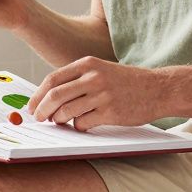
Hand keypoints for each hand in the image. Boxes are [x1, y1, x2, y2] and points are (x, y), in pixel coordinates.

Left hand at [27, 57, 161, 131]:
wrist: (158, 88)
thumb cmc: (126, 81)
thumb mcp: (101, 70)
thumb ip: (77, 79)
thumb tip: (48, 96)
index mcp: (88, 64)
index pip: (52, 79)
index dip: (38, 95)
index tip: (32, 106)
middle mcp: (94, 77)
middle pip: (55, 96)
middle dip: (42, 110)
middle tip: (39, 118)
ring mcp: (102, 95)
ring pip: (66, 111)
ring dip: (59, 120)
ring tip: (61, 122)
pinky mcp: (111, 113)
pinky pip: (83, 123)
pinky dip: (78, 126)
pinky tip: (84, 124)